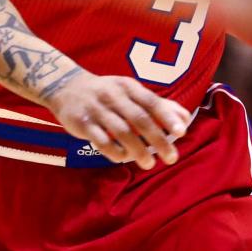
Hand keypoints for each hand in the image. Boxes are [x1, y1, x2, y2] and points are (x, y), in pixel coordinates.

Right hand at [48, 70, 191, 169]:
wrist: (65, 86)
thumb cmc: (107, 92)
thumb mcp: (131, 91)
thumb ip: (159, 105)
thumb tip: (186, 118)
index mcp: (128, 87)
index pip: (152, 102)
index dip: (167, 117)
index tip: (182, 132)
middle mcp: (113, 96)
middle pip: (139, 119)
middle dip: (157, 139)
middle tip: (171, 158)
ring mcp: (96, 109)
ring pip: (120, 131)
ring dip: (137, 150)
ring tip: (149, 164)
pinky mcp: (82, 123)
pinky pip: (100, 140)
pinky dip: (113, 151)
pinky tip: (124, 159)